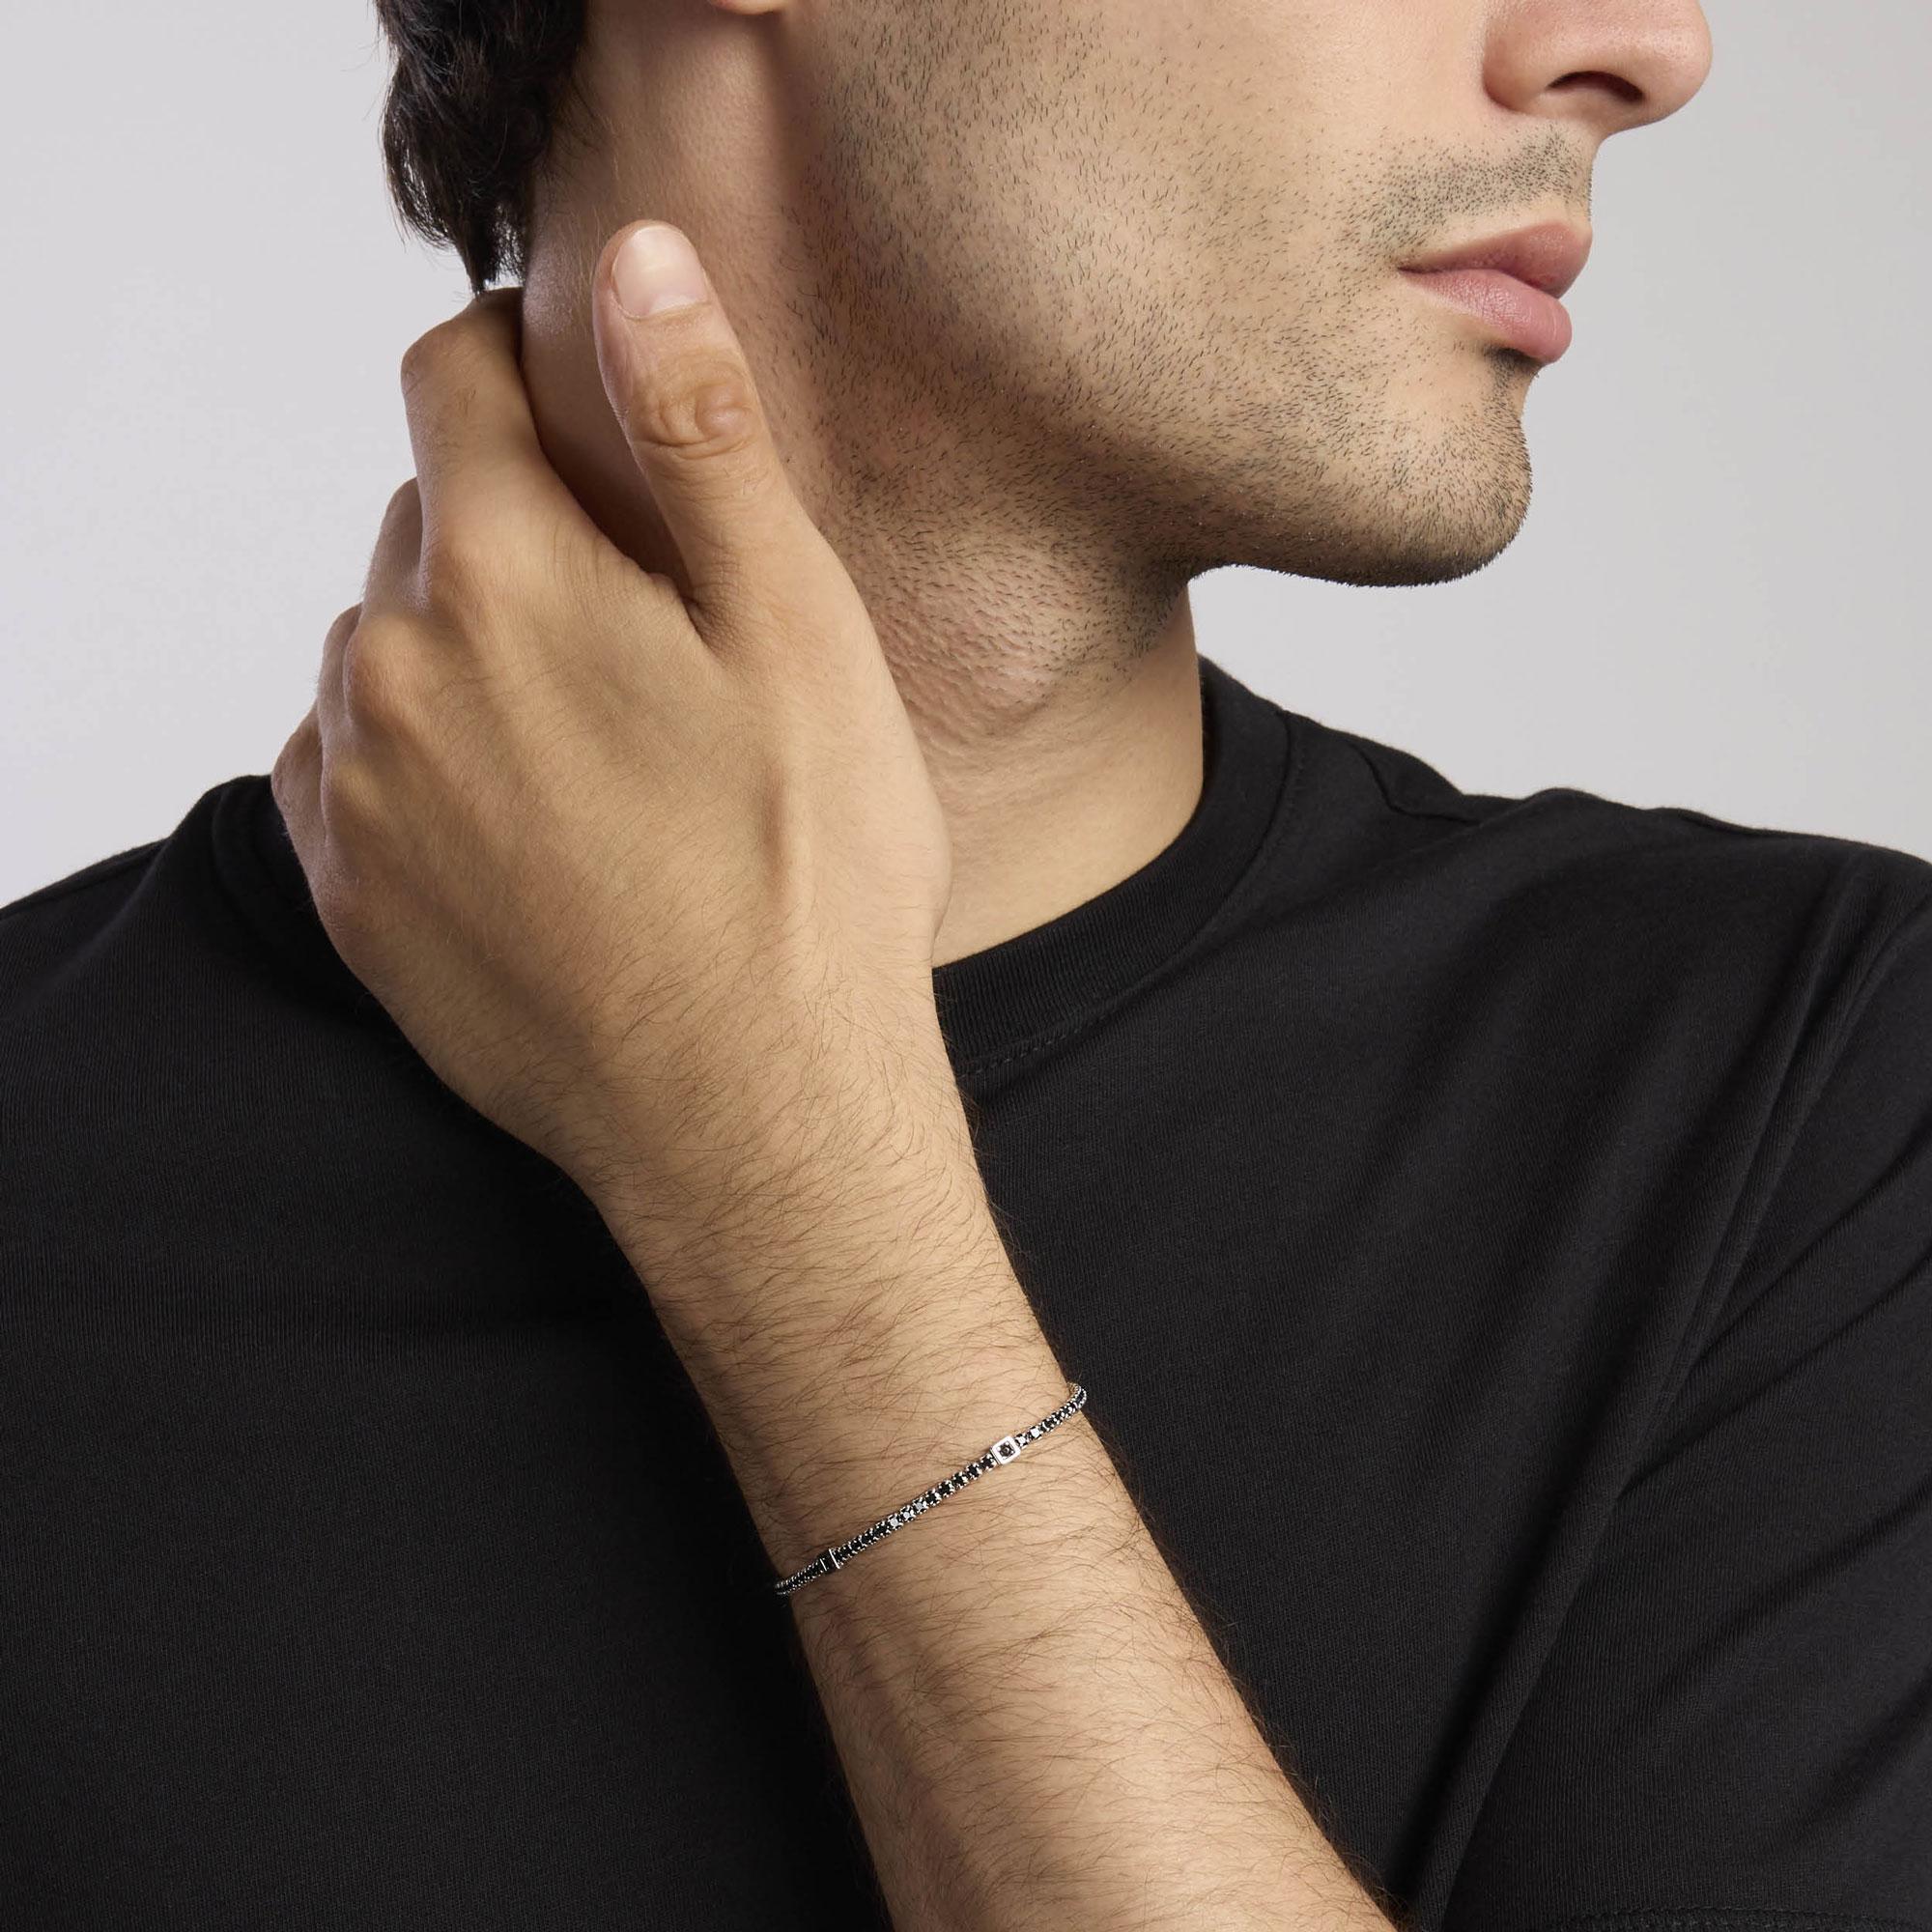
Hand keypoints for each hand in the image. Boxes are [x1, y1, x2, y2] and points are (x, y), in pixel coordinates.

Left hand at [271, 223, 955, 1225]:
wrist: (755, 1117)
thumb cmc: (805, 878)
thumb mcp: (795, 630)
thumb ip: (700, 429)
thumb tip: (639, 259)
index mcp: (506, 575)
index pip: (448, 377)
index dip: (517, 357)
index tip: (575, 396)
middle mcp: (394, 669)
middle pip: (422, 516)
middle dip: (512, 521)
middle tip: (635, 613)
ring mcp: (362, 794)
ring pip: (381, 643)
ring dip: (463, 644)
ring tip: (591, 730)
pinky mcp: (355, 898)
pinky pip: (347, 765)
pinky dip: (416, 752)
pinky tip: (521, 810)